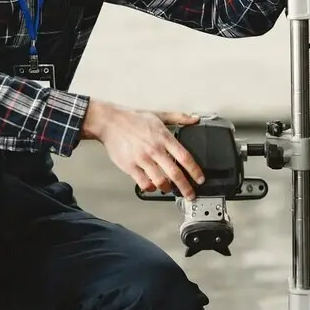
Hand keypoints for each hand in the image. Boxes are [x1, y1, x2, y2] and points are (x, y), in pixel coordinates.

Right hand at [82, 100, 204, 198]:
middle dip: (186, 187)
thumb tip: (195, 119)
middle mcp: (154, 149)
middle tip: (190, 195)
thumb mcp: (159, 114)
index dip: (195, 171)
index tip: (200, 179)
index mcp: (163, 137)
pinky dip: (150, 188)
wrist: (110, 122)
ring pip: (160, 181)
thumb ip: (179, 117)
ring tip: (169, 188)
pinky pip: (144, 183)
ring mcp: (142, 159)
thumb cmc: (133, 119)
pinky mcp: (130, 166)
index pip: (185, 157)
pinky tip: (152, 186)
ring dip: (167, 188)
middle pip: (175, 173)